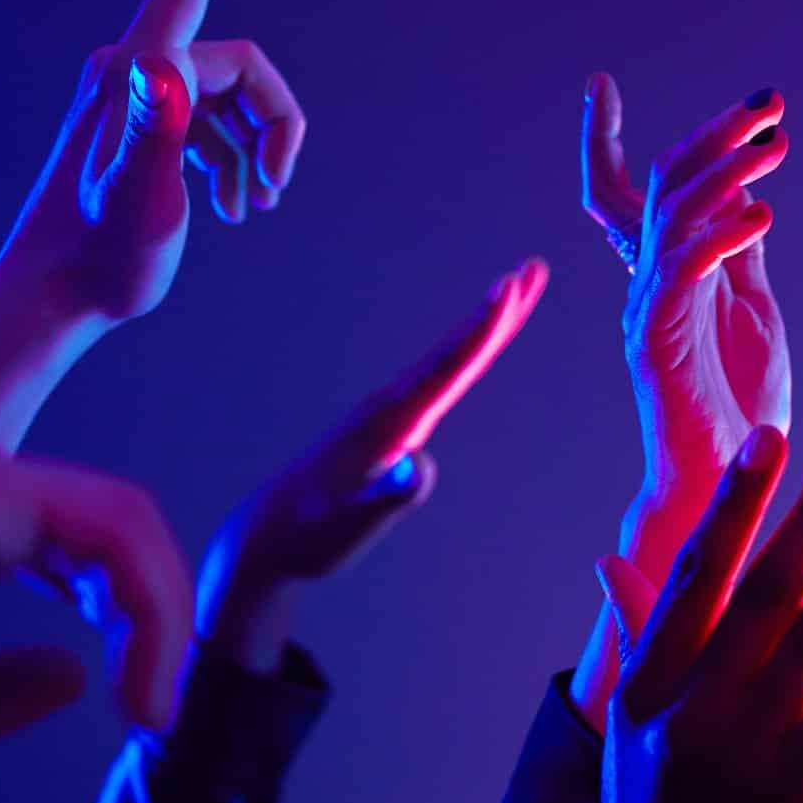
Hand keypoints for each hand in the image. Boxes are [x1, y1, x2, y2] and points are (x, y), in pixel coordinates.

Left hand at [0, 0, 312, 322]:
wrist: (51, 297)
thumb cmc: (98, 256)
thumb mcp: (137, 194)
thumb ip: (153, 125)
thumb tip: (163, 66)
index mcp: (140, 70)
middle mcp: (137, 72)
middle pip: (239, 64)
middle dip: (273, 121)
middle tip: (274, 190)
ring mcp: (139, 103)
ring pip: (230, 98)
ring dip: (257, 148)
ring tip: (257, 205)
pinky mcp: (142, 134)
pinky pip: (209, 124)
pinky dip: (233, 160)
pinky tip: (233, 209)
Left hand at [196, 258, 548, 670]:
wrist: (269, 534)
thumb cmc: (311, 534)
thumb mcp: (350, 524)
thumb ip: (387, 496)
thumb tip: (418, 468)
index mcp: (390, 422)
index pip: (447, 367)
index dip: (482, 328)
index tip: (510, 288)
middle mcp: (391, 407)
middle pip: (454, 350)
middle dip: (498, 311)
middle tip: (533, 268)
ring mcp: (389, 414)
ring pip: (447, 360)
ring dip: (484, 327)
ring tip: (513, 295)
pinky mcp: (388, 426)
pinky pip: (437, 379)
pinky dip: (463, 355)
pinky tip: (470, 351)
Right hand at [581, 74, 790, 528]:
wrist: (725, 486)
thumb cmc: (739, 404)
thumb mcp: (751, 309)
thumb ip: (739, 254)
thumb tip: (744, 193)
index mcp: (667, 272)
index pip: (626, 193)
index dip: (605, 141)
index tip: (596, 86)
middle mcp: (648, 283)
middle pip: (663, 187)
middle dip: (713, 135)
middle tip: (768, 101)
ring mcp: (647, 310)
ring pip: (672, 218)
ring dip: (726, 172)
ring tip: (777, 145)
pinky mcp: (657, 343)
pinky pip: (683, 274)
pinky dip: (721, 236)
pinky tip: (764, 215)